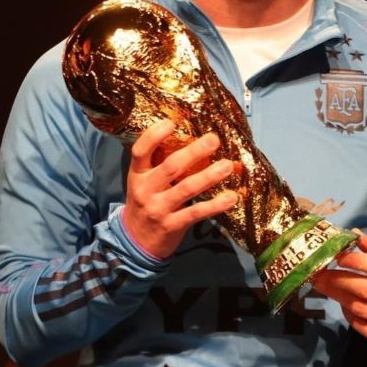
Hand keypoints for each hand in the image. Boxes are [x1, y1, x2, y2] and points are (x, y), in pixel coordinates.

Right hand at [121, 119, 238, 258]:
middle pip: (170, 167)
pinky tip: (231, 197)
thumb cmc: (145, 204)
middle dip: (194, 152)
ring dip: (209, 176)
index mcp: (137, 174)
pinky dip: (216, 205)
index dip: (154, 135)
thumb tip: (199, 145)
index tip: (172, 123)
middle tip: (213, 140)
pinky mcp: (172, 225)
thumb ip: (164, 166)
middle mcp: (146, 189)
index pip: (140, 151)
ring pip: (186, 188)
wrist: (134, 243)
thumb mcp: (145, 183)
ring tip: (228, 166)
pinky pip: (196, 212)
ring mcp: (158, 208)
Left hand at [312, 233, 366, 347]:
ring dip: (337, 294)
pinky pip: (360, 324)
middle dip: (336, 279)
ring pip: (358, 307)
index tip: (336, 255)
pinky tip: (341, 302)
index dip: (355, 260)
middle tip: (317, 272)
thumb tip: (354, 234)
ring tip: (323, 285)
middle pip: (364, 289)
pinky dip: (348, 312)